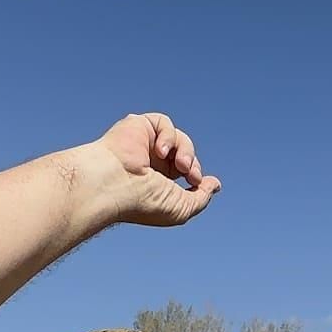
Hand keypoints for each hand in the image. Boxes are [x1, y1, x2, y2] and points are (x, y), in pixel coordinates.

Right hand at [94, 113, 221, 226]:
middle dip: (192, 163)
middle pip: (185, 154)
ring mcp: (143, 143)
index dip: (196, 174)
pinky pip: (164, 122)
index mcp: (157, 181)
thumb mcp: (182, 208)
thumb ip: (201, 197)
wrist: (116, 186)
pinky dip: (168, 135)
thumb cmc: (143, 202)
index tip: (196, 182)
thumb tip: (215, 184)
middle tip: (190, 175)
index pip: (185, 172)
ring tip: (180, 165)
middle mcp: (150, 162)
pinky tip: (160, 151)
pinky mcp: (137, 125)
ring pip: (179, 138)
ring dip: (186, 151)